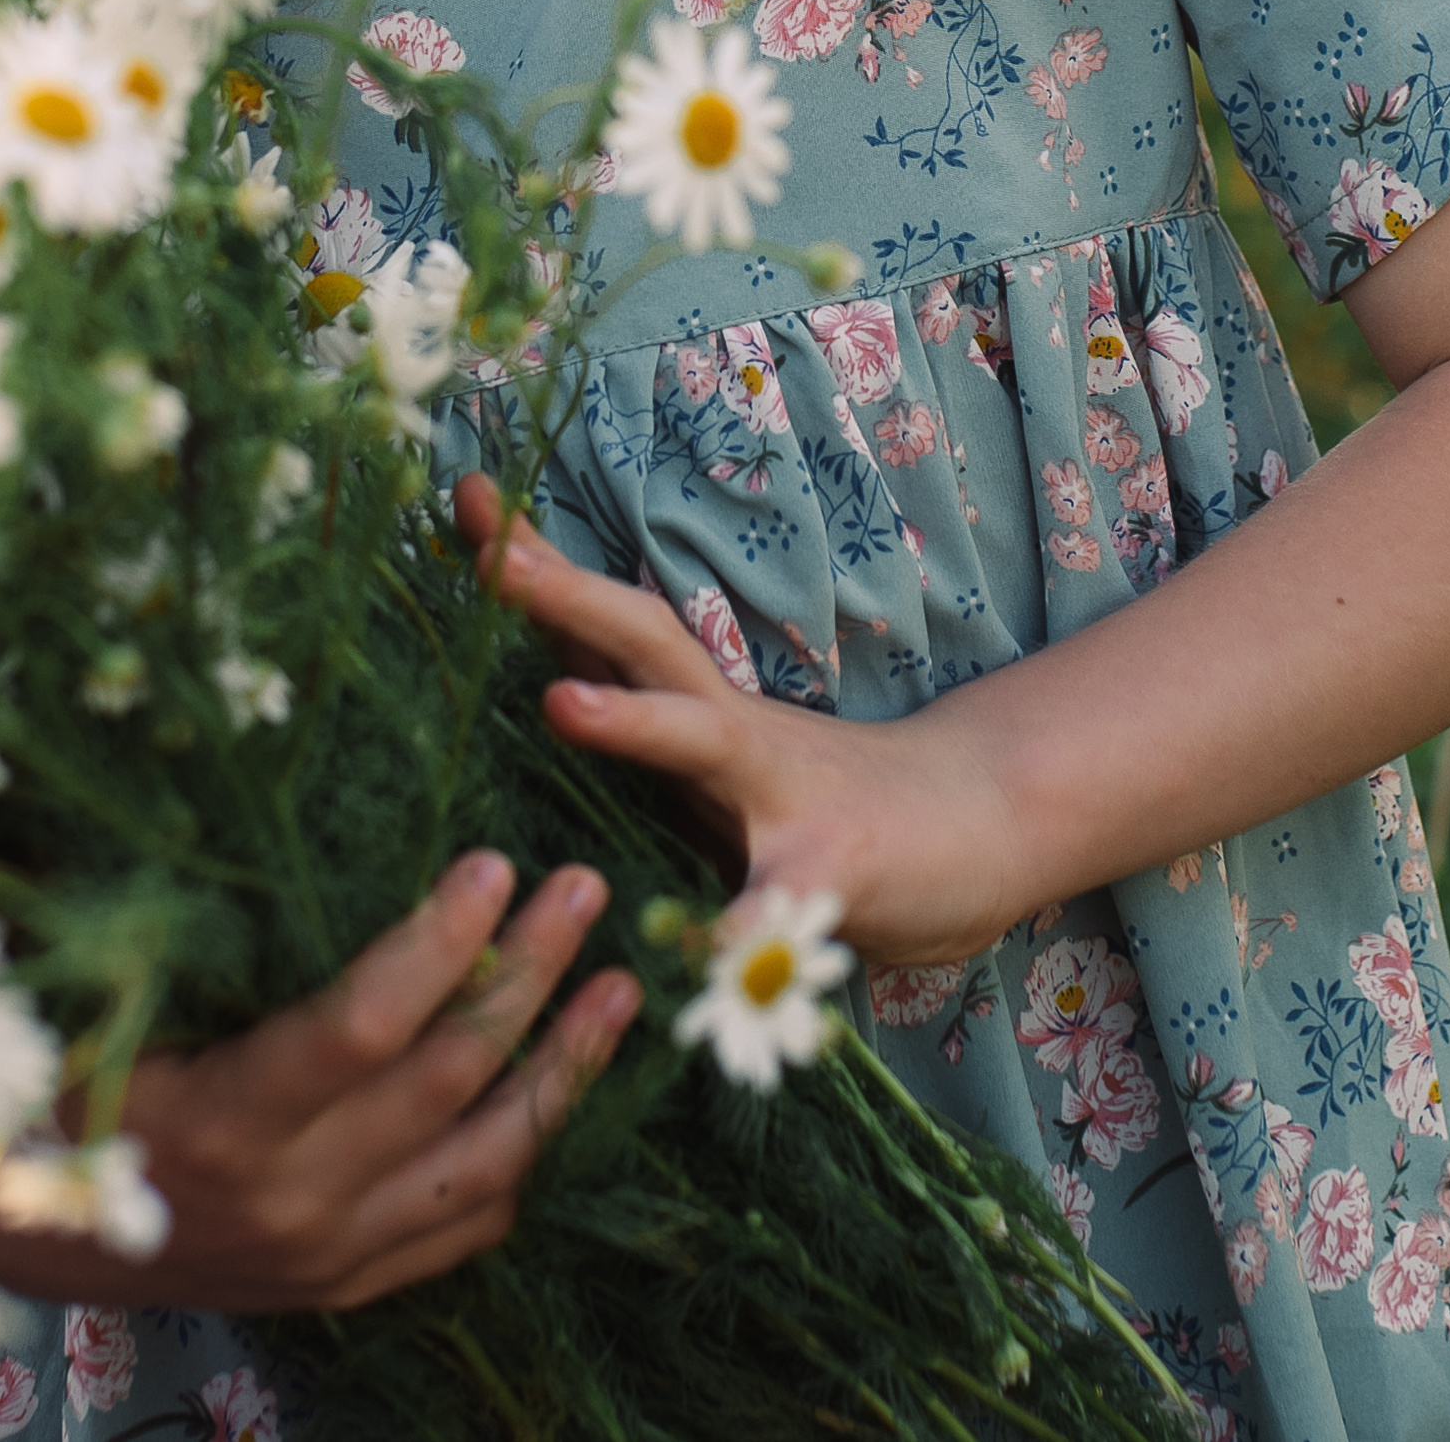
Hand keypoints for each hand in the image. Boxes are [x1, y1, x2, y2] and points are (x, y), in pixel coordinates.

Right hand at [0, 849, 639, 1312]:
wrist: (12, 1237)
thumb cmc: (35, 1089)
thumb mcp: (75, 1008)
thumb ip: (154, 927)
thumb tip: (201, 786)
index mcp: (219, 1122)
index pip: (363, 1029)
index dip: (436, 944)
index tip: (490, 861)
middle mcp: (290, 1202)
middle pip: (447, 1080)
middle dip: (526, 975)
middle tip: (583, 886)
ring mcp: (330, 1255)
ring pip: (485, 1159)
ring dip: (560, 1065)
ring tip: (618, 986)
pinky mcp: (348, 1283)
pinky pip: (466, 1221)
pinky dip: (522, 1147)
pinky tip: (558, 1082)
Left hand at [452, 476, 1031, 969]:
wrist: (986, 820)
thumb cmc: (832, 803)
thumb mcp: (725, 764)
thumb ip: (647, 734)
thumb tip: (545, 682)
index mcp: (694, 711)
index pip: (600, 622)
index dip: (532, 564)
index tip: (463, 499)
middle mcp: (728, 733)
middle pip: (637, 637)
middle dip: (556, 592)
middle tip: (482, 547)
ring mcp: (780, 794)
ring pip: (700, 738)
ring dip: (630, 719)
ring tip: (558, 702)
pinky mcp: (831, 873)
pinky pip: (773, 906)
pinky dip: (737, 931)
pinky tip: (701, 951)